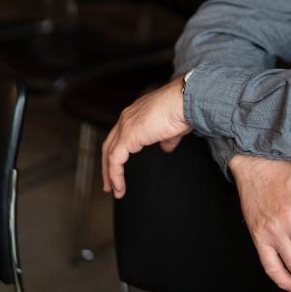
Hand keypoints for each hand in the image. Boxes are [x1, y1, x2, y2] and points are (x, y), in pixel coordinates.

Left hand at [101, 76, 191, 197]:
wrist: (183, 102)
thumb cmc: (182, 109)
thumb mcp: (172, 128)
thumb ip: (167, 140)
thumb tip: (166, 149)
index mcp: (136, 113)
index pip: (120, 135)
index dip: (118, 152)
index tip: (120, 167)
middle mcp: (127, 118)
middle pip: (109, 145)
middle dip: (107, 165)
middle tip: (109, 183)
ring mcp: (125, 126)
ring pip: (109, 154)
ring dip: (110, 174)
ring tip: (114, 190)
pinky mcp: (127, 137)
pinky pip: (115, 160)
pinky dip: (115, 175)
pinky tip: (119, 187)